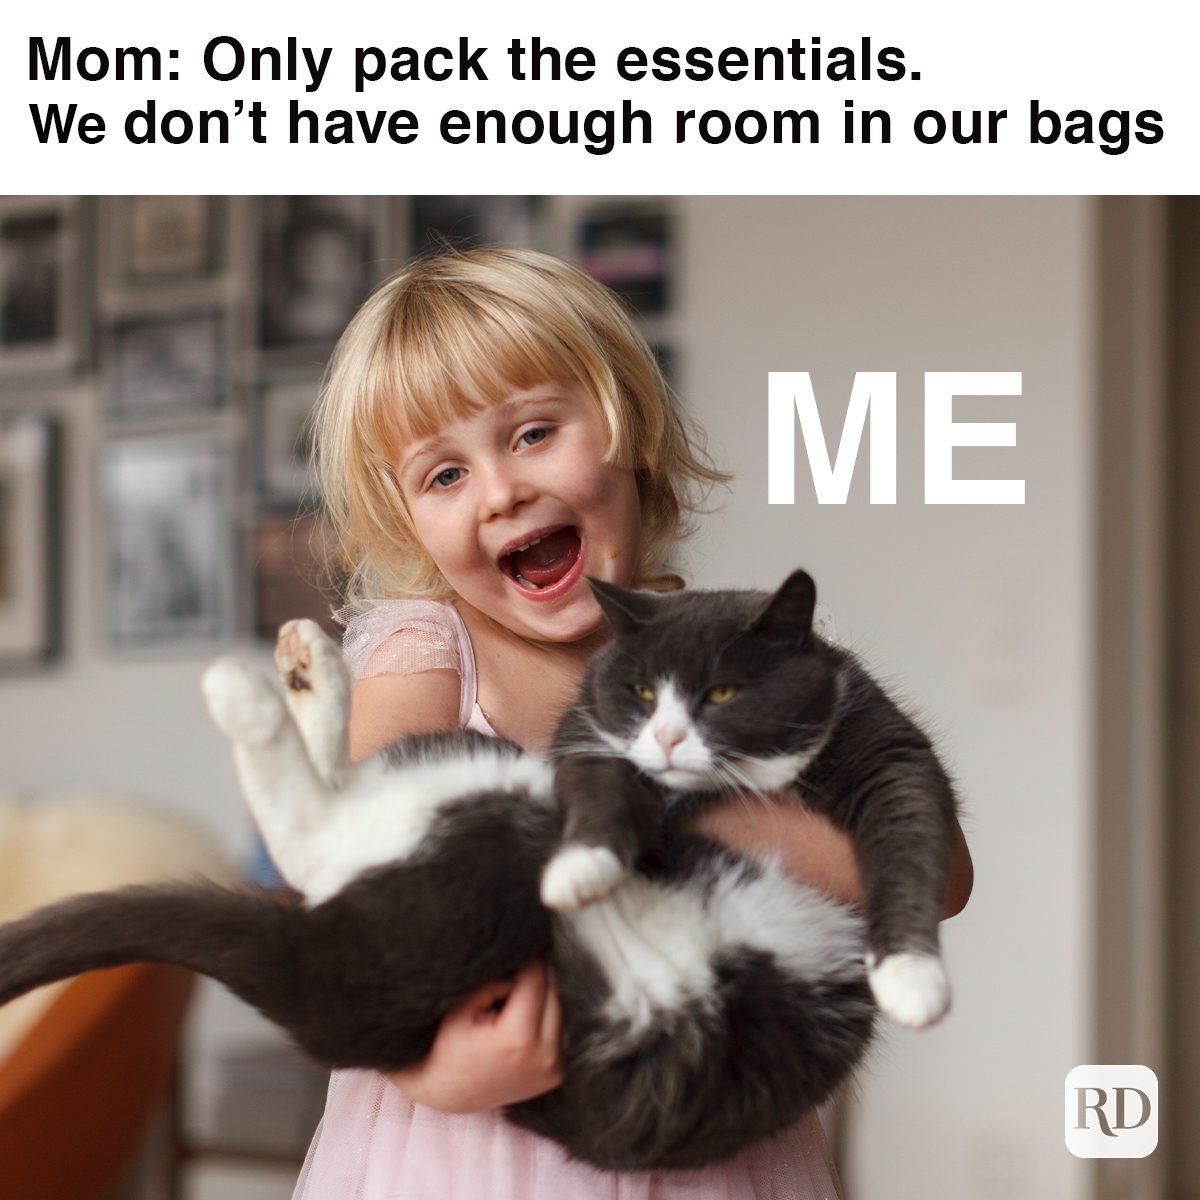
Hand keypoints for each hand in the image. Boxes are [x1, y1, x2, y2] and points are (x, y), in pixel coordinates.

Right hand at [386, 959, 563, 1113]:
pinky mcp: (556, 1074)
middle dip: (541, 970)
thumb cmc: (447, 1049)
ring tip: (525, 977)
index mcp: (518, 1040)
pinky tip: (530, 1003)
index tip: (526, 937)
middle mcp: (543, 1057)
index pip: (535, 982)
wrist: (449, 1093)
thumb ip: (493, 982)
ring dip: (547, 990)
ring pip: (561, 1010)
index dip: (531, 956)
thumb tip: (521, 962)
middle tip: (528, 950)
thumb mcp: (461, 1009)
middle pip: (554, 994)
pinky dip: (549, 1012)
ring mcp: (553, 1069)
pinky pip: (560, 1029)